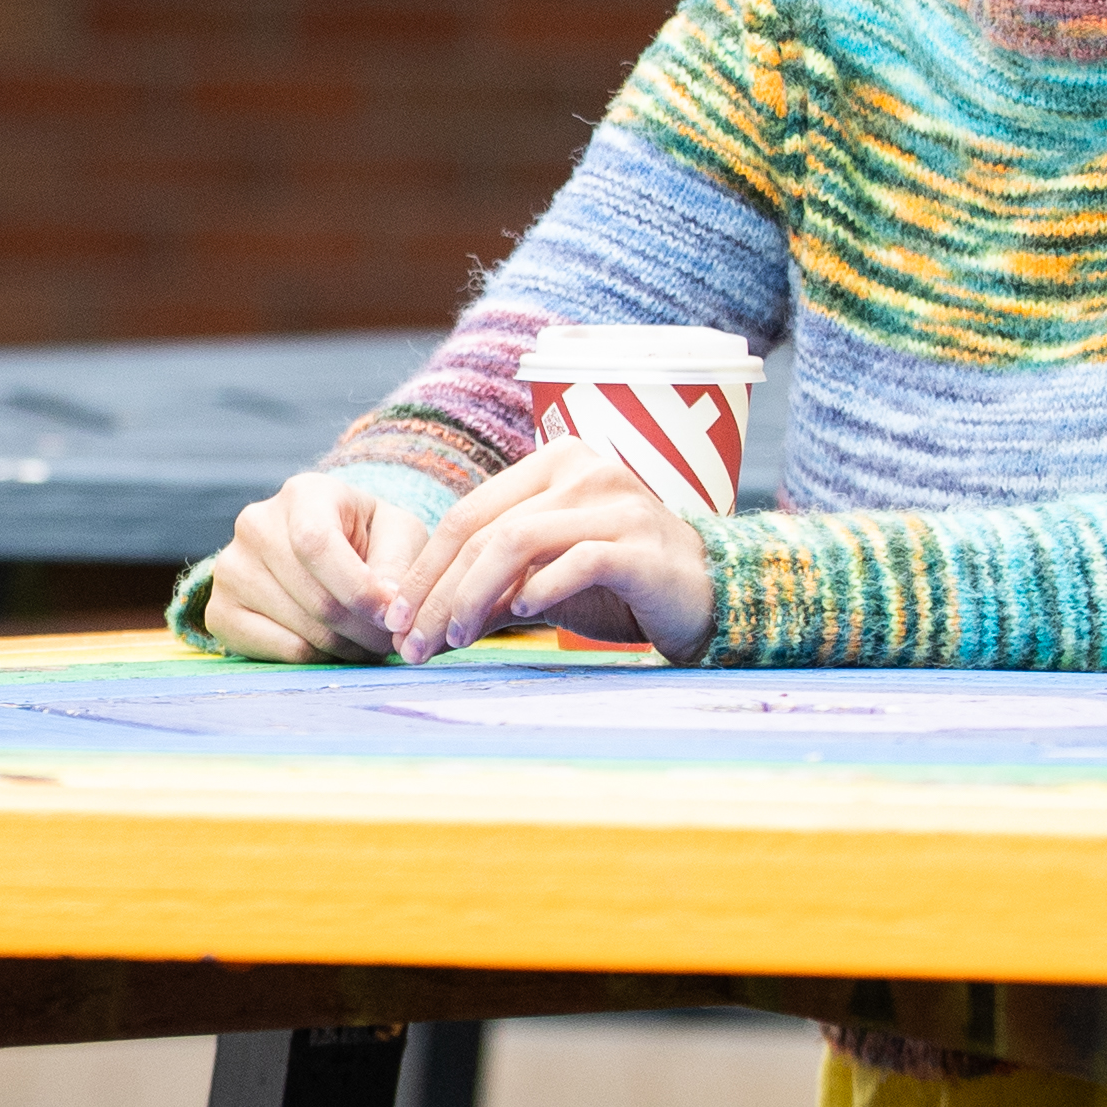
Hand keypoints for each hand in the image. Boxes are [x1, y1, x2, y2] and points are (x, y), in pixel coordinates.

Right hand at [193, 468, 433, 664]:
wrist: (321, 551)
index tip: (392, 616)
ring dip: (345, 648)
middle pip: (313, 596)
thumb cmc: (368, 538)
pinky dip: (315, 659)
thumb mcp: (398, 534)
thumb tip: (388, 608)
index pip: (315, 544)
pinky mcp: (219, 610)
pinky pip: (276, 651)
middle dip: (362, 629)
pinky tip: (334, 648)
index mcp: (302, 494)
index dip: (357, 589)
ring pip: (298, 628)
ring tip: (367, 643)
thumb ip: (399, 564)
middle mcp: (255, 525)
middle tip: (390, 641)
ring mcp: (230, 568)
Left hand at [384, 440, 718, 662]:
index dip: (425, 568)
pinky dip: (539, 590)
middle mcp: (584, 469)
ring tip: (455, 639)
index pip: (468, 513)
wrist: (708, 597)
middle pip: (484, 530)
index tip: (398, 619)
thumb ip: (491, 589)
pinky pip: (576, 561)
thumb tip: (421, 625)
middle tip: (413, 643)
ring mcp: (615, 503)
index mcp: (554, 463)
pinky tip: (520, 618)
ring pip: (518, 542)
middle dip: (438, 591)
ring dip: (474, 596)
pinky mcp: (641, 544)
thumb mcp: (545, 578)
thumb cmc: (620, 586)